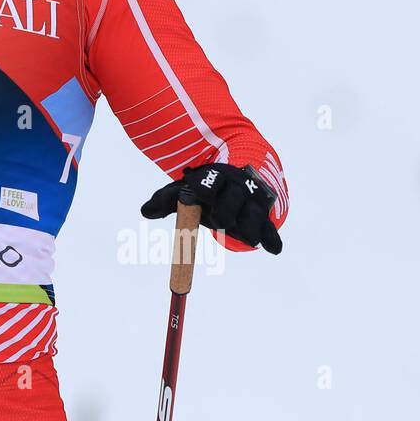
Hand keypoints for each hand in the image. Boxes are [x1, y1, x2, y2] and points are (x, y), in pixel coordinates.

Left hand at [141, 163, 283, 253]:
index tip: (201, 198)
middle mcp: (235, 186)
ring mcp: (251, 199)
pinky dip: (272, 238)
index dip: (205, 192)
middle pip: (232, 203)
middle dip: (226, 215)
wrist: (238, 170)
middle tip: (220, 221)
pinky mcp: (265, 213)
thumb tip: (145, 211)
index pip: (208, 185)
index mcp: (212, 179)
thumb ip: (165, 199)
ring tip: (246, 238)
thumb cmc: (205, 187)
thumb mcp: (185, 190)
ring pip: (253, 216)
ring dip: (248, 230)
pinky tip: (274, 249)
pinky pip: (269, 226)